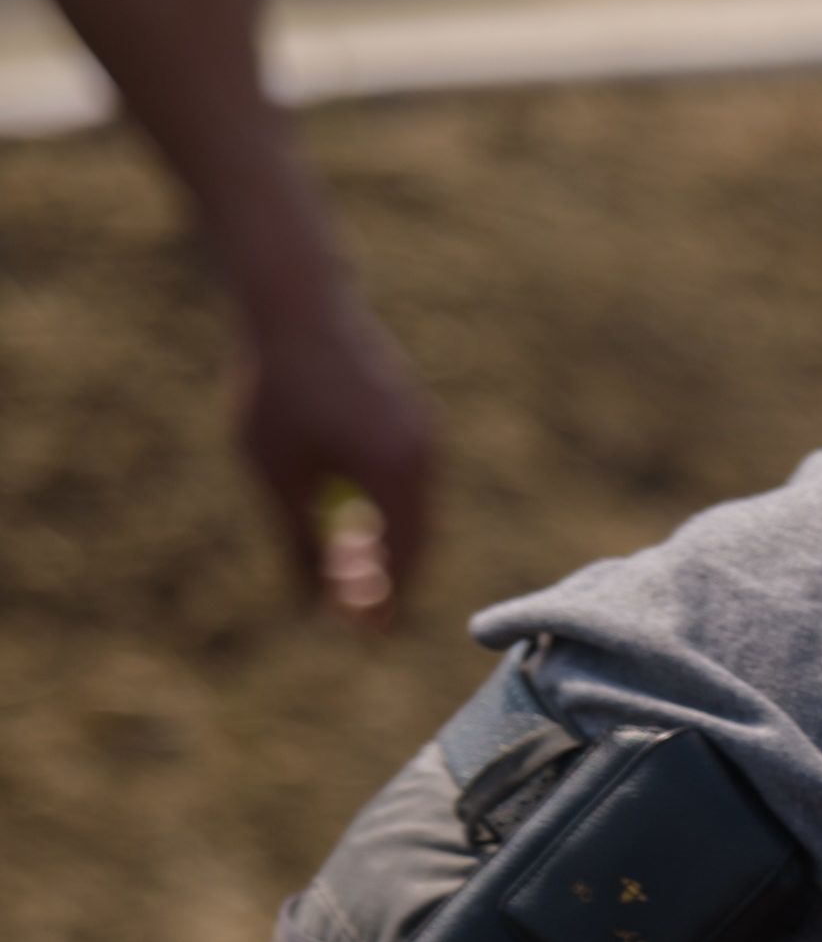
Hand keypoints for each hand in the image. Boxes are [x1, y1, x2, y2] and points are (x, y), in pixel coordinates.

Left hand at [234, 288, 436, 630]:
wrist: (297, 304)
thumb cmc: (279, 390)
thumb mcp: (277, 475)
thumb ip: (297, 542)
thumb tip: (306, 602)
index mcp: (398, 476)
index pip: (404, 561)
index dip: (386, 604)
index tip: (368, 637)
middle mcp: (424, 458)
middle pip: (418, 540)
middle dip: (389, 579)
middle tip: (357, 610)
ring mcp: (423, 434)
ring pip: (416, 510)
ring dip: (388, 543)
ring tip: (350, 565)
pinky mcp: (413, 416)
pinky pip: (411, 480)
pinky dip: (389, 508)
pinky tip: (354, 513)